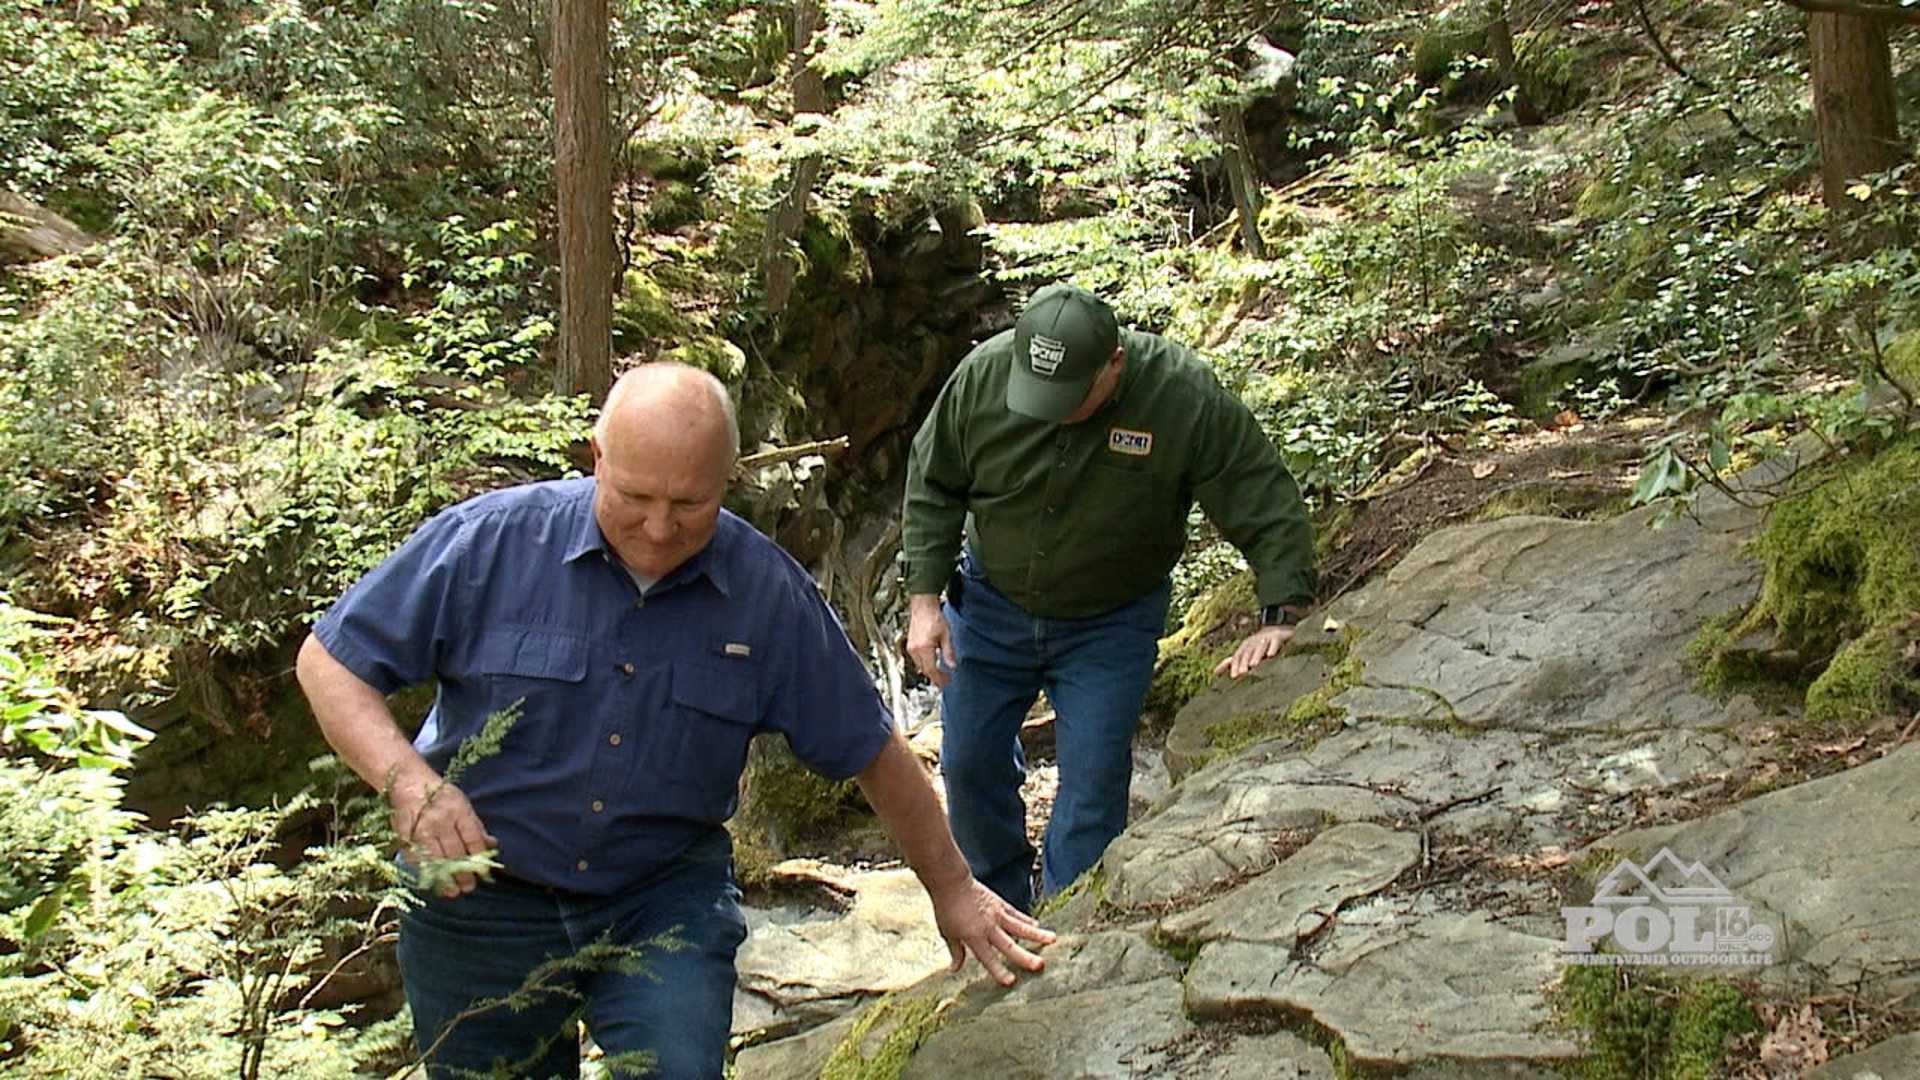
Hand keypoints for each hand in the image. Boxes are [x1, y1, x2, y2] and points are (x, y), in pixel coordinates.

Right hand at [388, 772, 497, 897]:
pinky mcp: (406, 837)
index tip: (483, 873)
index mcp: (459, 811)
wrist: (408, 783)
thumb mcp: (463, 805)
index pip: (473, 840)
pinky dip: (427, 874)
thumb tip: (492, 845)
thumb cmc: (441, 796)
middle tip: (469, 887)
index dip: (479, 859)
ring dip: (446, 880)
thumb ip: (476, 827)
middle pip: (455, 854)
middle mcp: (441, 821)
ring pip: (437, 861)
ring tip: (453, 892)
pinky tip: (435, 883)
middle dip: (464, 874)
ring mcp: (421, 830)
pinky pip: (418, 860)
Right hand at [906, 593, 957, 687]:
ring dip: (930, 672)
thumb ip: (949, 653)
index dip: (939, 678)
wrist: (923, 607)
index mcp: (924, 648)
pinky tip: (932, 665)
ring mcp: (911, 648)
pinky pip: (917, 660)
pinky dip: (925, 665)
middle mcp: (915, 650)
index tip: (947, 682)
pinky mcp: (910, 645)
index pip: (931, 669)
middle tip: (946, 681)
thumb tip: (952, 666)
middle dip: (935, 677)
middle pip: (925, 670)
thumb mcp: (946, 636)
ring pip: (920, 666)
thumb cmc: (934, 618)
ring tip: (940, 676)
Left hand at [928, 878, 1054, 985]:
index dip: (999, 970)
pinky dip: (1028, 921)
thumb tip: (954, 970)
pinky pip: (1017, 914)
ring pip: (1020, 926)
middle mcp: (988, 927)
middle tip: (1041, 966)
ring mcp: (997, 914)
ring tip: (1053, 940)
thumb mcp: (947, 932)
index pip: (988, 958)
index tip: (1012, 982)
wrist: (951, 881)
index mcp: (974, 936)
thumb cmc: (947, 908)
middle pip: (1009, 945)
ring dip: (1037, 935)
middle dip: (1025, 957)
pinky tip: (1039, 927)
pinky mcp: (1001, 904)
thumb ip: (956, 951)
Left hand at [1213, 624, 1294, 678]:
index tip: (1234, 676)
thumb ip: (1231, 663)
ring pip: (1259, 647)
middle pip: (1247, 652)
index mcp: (1245, 646)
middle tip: (1242, 673)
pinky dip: (1272, 648)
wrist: (1277, 631)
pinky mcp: (1277, 637)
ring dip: (1256, 655)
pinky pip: (1274, 642)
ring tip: (1254, 665)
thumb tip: (1214, 672)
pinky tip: (1271, 655)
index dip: (1236, 665)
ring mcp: (1266, 638)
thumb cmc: (1257, 647)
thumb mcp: (1244, 654)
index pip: (1238, 656)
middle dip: (1244, 662)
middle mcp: (1254, 641)